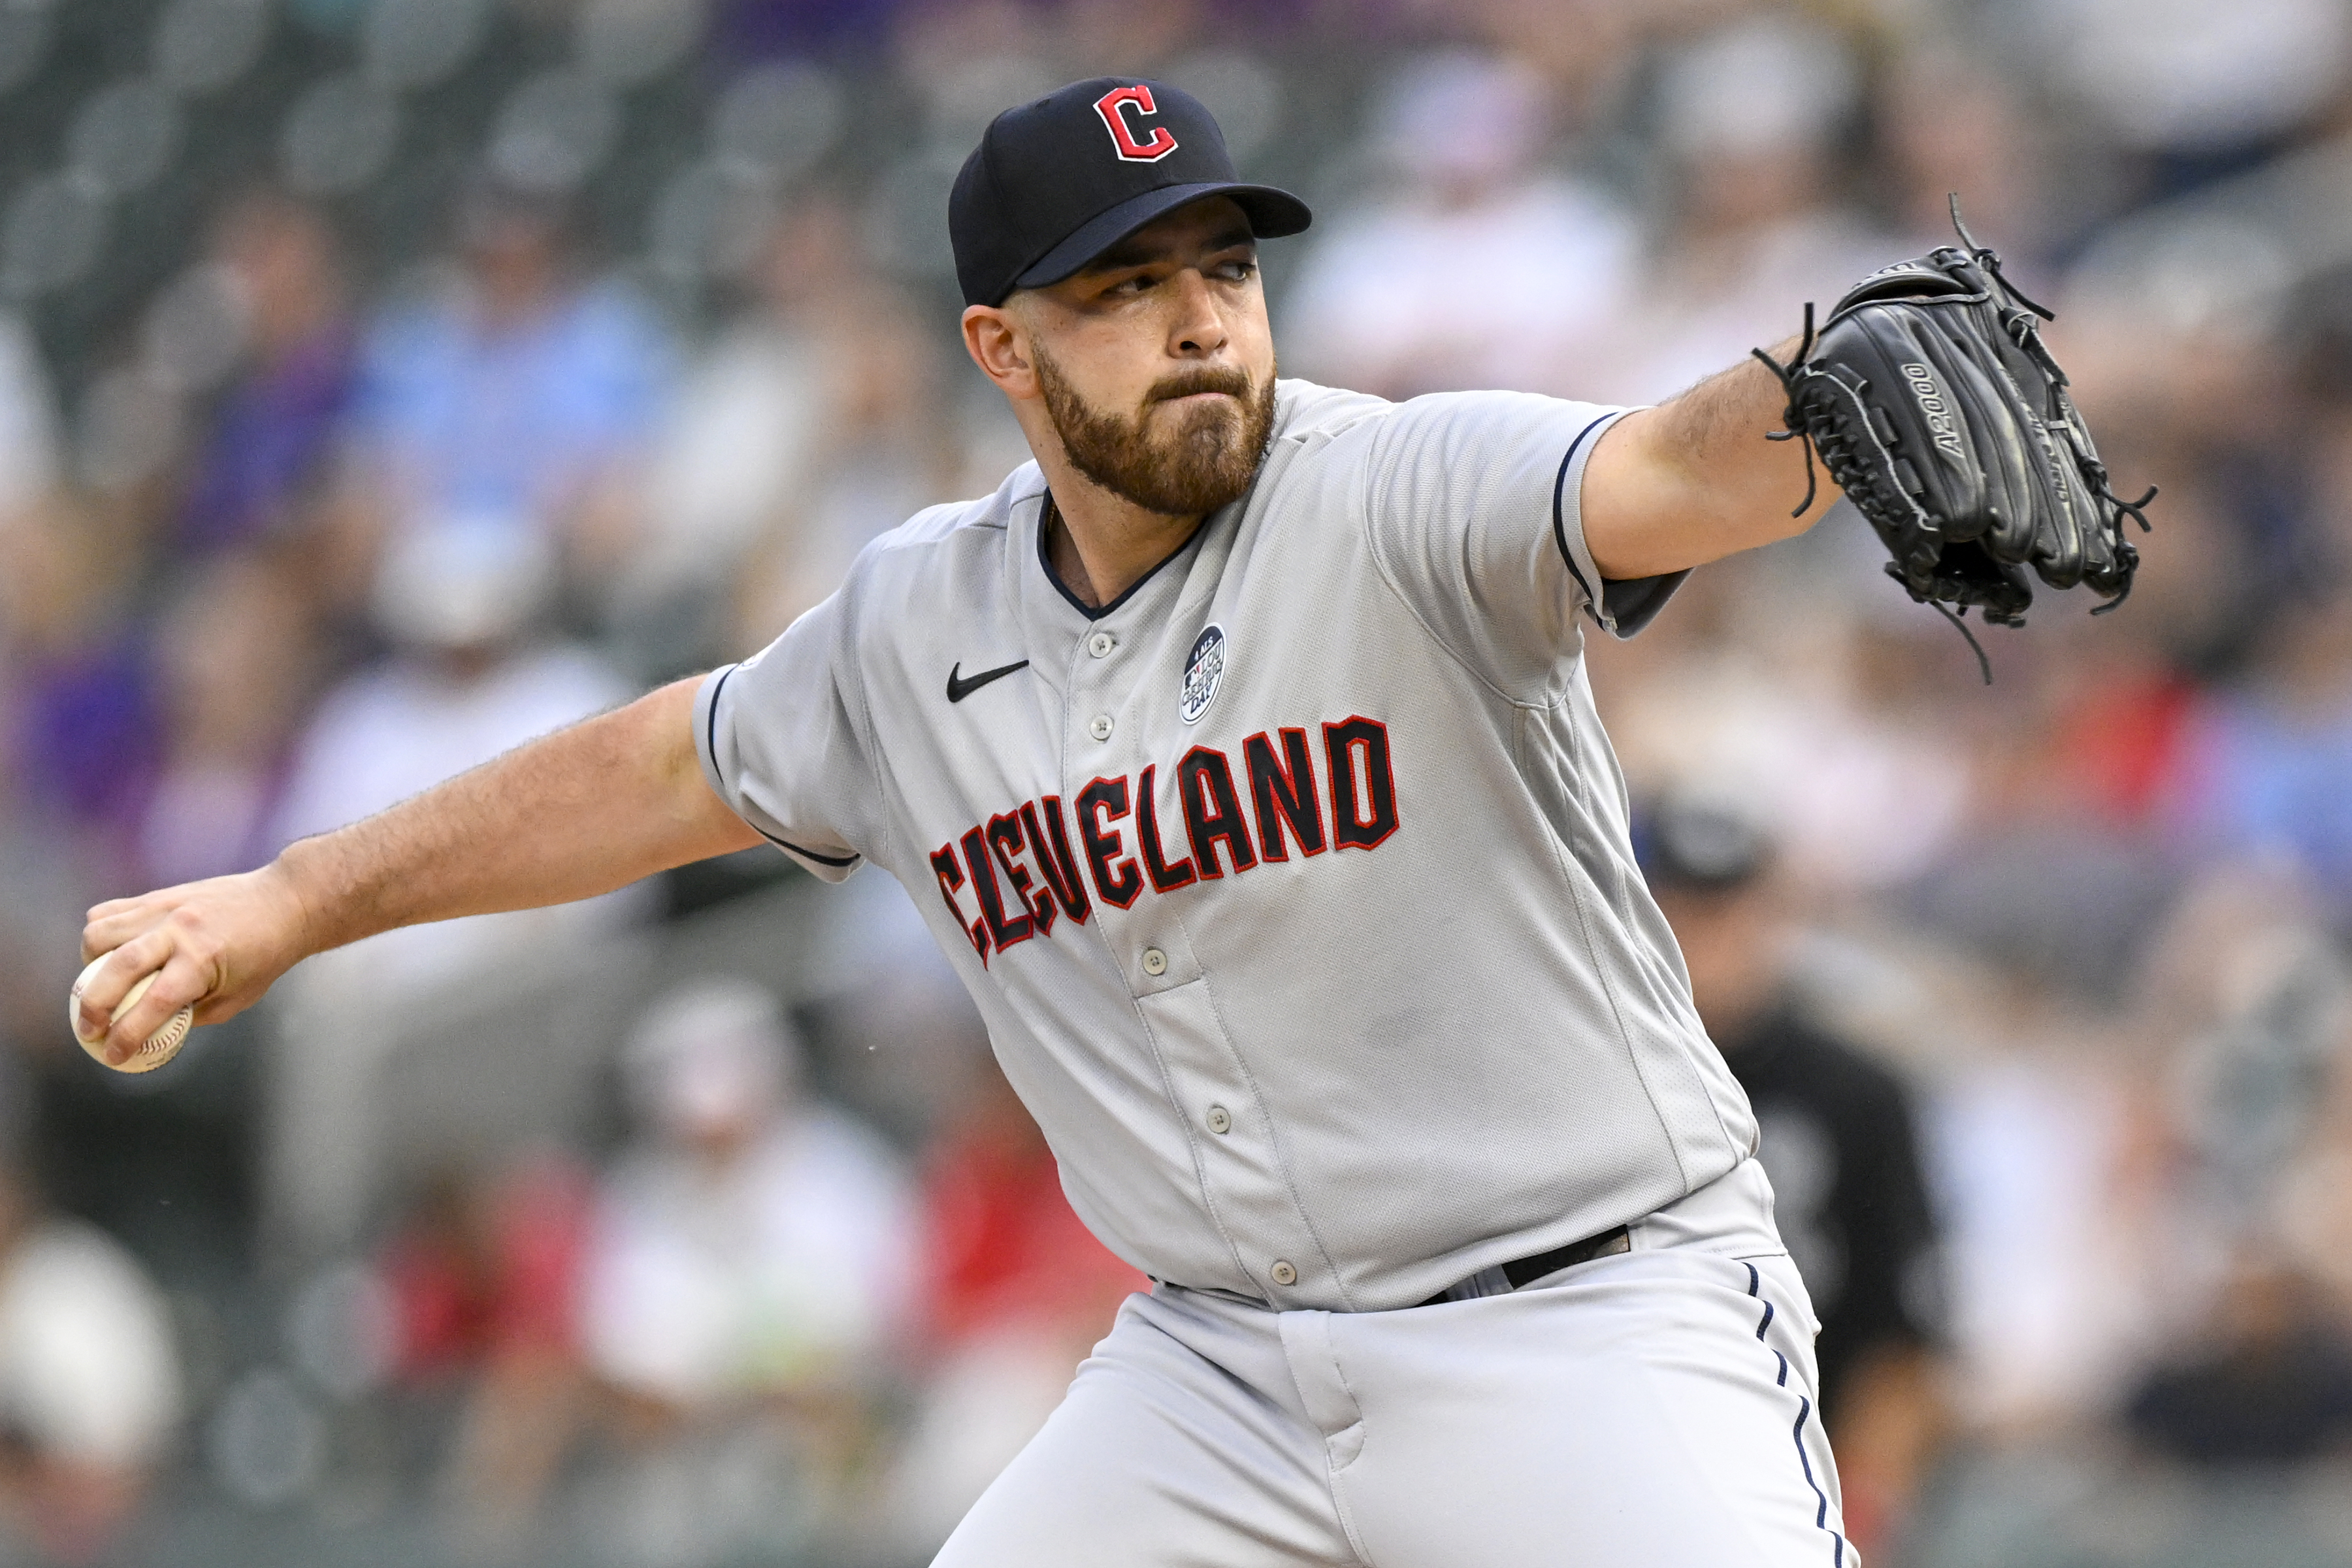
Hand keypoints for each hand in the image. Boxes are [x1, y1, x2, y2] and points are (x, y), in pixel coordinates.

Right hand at [76, 864, 313, 1065]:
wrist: (283, 903)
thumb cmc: (265, 955)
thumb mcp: (236, 998)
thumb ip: (191, 1014)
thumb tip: (150, 1030)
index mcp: (202, 960)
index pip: (153, 1004)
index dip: (127, 1035)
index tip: (112, 1054)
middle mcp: (178, 931)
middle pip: (116, 969)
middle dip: (92, 1007)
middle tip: (88, 1030)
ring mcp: (164, 908)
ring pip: (100, 934)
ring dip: (89, 966)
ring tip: (98, 984)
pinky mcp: (158, 895)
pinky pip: (109, 913)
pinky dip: (99, 936)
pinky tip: (109, 953)